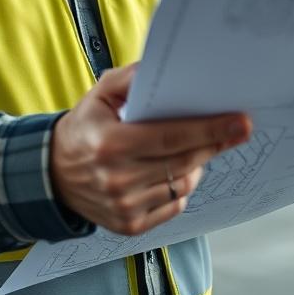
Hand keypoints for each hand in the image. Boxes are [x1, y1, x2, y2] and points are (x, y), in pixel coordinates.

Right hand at [50, 63, 252, 235]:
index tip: (240, 123)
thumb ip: (133, 78)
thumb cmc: (85, 128)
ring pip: (184, 183)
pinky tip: (172, 170)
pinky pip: (174, 203)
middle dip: (215, 143)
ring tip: (194, 147)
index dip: (208, 130)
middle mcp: (117, 180)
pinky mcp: (129, 226)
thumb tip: (167, 69)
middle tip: (237, 129)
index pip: (171, 137)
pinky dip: (181, 185)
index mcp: (110, 144)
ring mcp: (124, 206)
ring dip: (197, 164)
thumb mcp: (100, 93)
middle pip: (184, 161)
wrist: (53, 174)